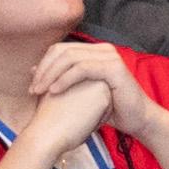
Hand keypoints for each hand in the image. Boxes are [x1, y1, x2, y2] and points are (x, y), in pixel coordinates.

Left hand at [20, 37, 131, 163]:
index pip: (60, 49)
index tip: (32, 86)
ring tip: (39, 91)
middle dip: (44, 70)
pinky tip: (54, 91)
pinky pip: (82, 69)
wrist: (136, 119)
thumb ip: (61, 79)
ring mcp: (109, 56)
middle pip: (62, 50)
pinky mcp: (114, 68)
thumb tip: (32, 70)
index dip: (43, 65)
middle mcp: (102, 49)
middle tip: (33, 89)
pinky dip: (65, 79)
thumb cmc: (109, 108)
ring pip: (70, 58)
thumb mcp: (81, 91)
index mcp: (94, 51)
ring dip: (50, 74)